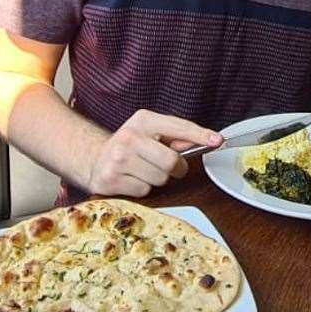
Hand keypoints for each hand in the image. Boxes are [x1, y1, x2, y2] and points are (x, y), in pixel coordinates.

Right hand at [83, 110, 221, 197]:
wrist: (94, 158)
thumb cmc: (129, 146)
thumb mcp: (150, 133)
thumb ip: (176, 136)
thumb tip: (208, 140)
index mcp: (142, 120)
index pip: (178, 127)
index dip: (200, 135)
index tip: (217, 140)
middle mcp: (129, 137)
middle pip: (171, 161)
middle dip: (175, 168)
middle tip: (166, 166)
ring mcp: (118, 159)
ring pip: (159, 179)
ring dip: (156, 179)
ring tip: (143, 170)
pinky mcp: (110, 180)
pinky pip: (144, 191)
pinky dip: (142, 188)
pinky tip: (131, 179)